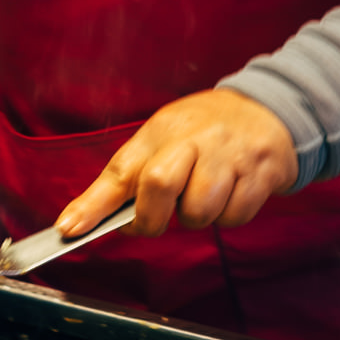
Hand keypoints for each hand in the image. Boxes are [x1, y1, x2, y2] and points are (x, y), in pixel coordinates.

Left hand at [56, 90, 297, 242]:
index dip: (93, 204)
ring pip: (200, 210)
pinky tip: (230, 192)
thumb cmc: (204, 132)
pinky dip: (228, 215)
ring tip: (203, 194)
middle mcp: (194, 139)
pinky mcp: (260, 174)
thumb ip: (126, 178)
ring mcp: (229, 156)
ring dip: (196, 216)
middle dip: (151, 217)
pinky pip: (234, 217)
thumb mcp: (162, 139)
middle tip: (157, 218)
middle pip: (159, 184)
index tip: (69, 228)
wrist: (270, 110)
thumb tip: (79, 220)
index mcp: (162, 131)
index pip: (120, 169)